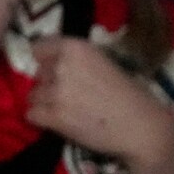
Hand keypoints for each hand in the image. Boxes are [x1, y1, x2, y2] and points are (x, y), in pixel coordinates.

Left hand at [26, 38, 173, 168]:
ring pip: (33, 95)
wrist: (142, 126)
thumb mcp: (106, 63)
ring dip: (46, 103)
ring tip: (67, 111)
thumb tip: (57, 66)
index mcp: (77, 48)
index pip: (39, 47)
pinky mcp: (55, 117)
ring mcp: (57, 92)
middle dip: (49, 83)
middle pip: (38, 73)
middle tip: (70, 95)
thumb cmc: (132, 95)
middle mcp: (63, 66)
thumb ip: (79, 61)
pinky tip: (61, 122)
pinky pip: (31, 114)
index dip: (47, 60)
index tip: (57, 69)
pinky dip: (42, 120)